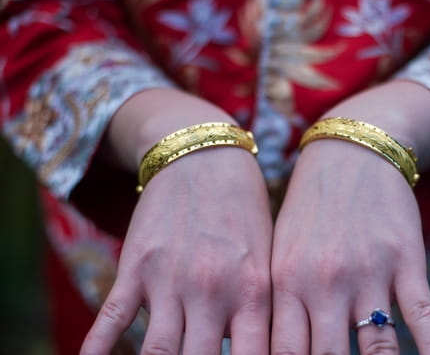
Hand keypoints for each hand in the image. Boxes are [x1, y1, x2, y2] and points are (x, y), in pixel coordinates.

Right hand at [80, 89, 272, 354]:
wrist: (205, 157)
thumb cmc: (246, 211)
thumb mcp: (265, 259)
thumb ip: (261, 309)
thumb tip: (263, 349)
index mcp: (254, 292)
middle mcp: (212, 291)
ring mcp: (170, 279)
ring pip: (158, 352)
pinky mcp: (136, 266)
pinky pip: (112, 316)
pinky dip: (99, 347)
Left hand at [270, 140, 429, 353]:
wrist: (351, 153)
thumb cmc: (308, 208)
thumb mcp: (280, 251)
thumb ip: (279, 303)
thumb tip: (268, 348)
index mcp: (285, 282)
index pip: (280, 353)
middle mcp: (324, 282)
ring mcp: (368, 272)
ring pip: (376, 349)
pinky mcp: (405, 260)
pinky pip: (422, 316)